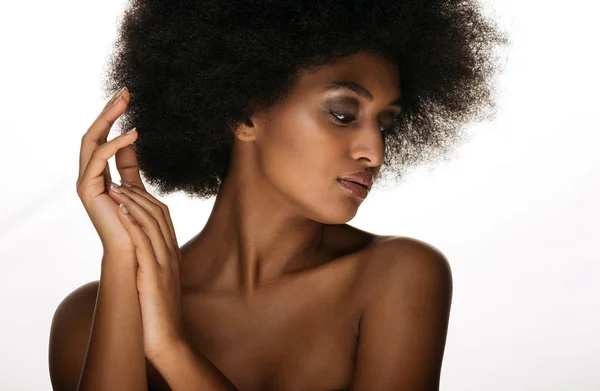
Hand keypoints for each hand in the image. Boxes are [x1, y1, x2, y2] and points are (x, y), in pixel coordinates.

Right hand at [76, 86, 147, 254]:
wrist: (134, 248)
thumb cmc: (136, 221)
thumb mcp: (135, 186)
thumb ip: (129, 165)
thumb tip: (130, 140)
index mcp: (98, 173)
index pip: (102, 136)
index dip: (112, 117)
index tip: (127, 97)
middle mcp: (88, 174)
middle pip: (94, 133)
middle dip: (108, 111)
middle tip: (125, 90)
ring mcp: (85, 181)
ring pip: (91, 140)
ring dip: (108, 118)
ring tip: (126, 101)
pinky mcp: (87, 188)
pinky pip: (98, 158)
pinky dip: (114, 143)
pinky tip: (132, 134)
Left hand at [107, 182, 183, 362]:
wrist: (168, 339)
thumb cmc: (159, 313)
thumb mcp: (158, 282)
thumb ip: (153, 264)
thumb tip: (139, 252)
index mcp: (172, 254)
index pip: (164, 218)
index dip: (147, 199)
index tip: (130, 188)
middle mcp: (171, 254)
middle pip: (160, 214)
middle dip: (140, 194)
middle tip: (121, 180)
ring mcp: (165, 263)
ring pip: (151, 223)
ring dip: (133, 202)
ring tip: (116, 187)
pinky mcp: (154, 274)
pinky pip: (143, 241)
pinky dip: (132, 222)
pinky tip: (119, 209)